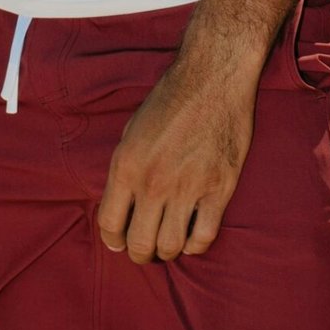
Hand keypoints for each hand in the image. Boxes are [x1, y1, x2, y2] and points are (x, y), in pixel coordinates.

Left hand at [96, 59, 256, 264]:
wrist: (212, 76)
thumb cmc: (170, 98)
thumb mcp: (132, 130)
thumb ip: (125, 170)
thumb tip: (120, 205)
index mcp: (126, 166)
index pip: (110, 224)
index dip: (113, 241)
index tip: (120, 242)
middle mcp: (153, 182)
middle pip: (140, 244)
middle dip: (140, 253)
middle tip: (147, 250)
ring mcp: (188, 187)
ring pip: (171, 247)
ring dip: (168, 251)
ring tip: (170, 244)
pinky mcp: (219, 188)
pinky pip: (204, 237)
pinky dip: (196, 245)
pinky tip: (193, 236)